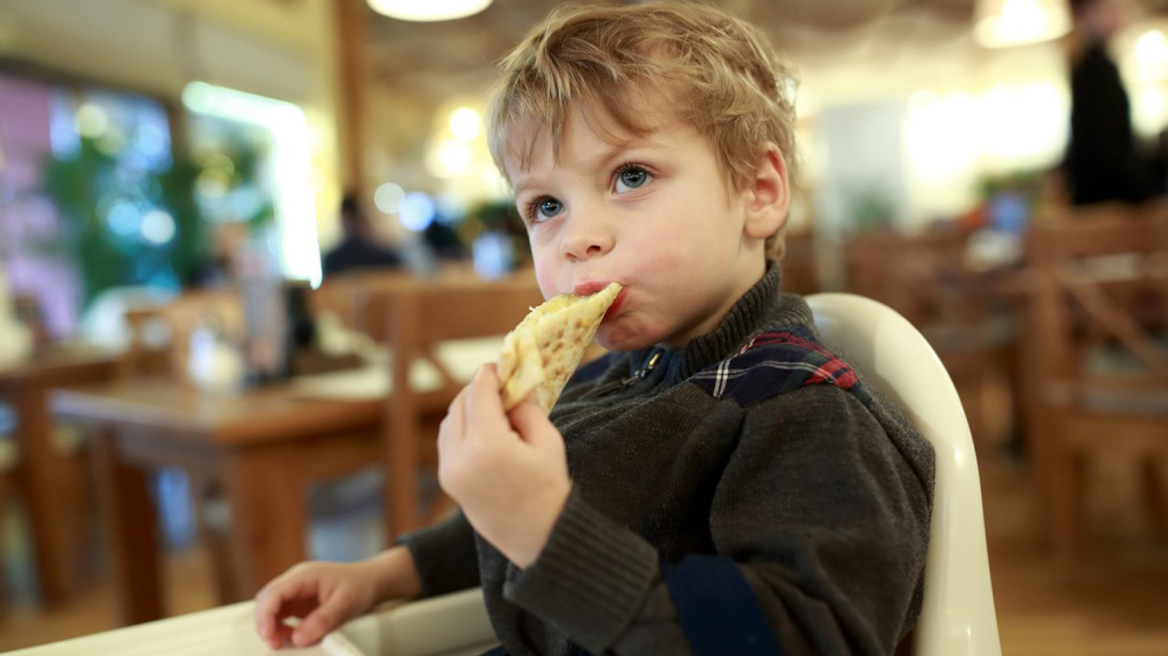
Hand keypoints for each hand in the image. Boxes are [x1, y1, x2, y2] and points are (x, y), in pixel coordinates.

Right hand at [254, 548, 419, 648]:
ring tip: (281, 641)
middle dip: (265, 622)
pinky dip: (280, 627)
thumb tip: (298, 638)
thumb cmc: (360, 586)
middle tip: (274, 643)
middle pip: (266, 599)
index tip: (269, 635)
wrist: (371, 581)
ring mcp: (296, 591)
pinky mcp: (298, 601)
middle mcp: (296, 581)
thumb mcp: (344, 604)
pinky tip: (289, 636)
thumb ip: (322, 621)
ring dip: (271, 625)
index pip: (275, 592)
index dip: (266, 615)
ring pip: (270, 607)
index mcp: (304, 575)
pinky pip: (281, 614)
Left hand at [438, 364, 570, 567]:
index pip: (480, 392)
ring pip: (450, 421)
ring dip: (467, 406)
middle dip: (478, 388)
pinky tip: (483, 426)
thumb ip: (527, 407)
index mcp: (487, 444)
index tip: (501, 363)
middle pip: (460, 403)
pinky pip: (447, 442)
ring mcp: (450, 472)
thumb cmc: (550, 489)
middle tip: (500, 382)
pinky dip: (460, 426)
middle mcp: (461, 457)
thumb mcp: (547, 441)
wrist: (539, 538)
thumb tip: (514, 384)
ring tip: (493, 405)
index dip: (490, 373)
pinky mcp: (449, 482)